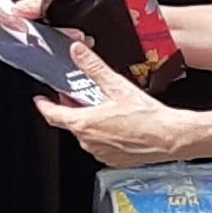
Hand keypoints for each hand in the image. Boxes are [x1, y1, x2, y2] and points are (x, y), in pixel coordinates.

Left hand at [42, 61, 198, 168]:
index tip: (41, 100)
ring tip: (106, 110)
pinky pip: (101, 146)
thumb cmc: (147, 117)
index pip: (52, 114)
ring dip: (90, 122)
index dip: (44, 105)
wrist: (170, 137)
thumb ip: (93, 67)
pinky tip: (119, 126)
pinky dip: (104, 135)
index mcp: (84, 123)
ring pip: (87, 135)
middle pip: (71, 123)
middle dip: (73, 109)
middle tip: (81, 97)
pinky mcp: (114, 160)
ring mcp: (100, 153)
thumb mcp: (116, 86)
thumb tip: (78, 52)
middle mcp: (88, 141)